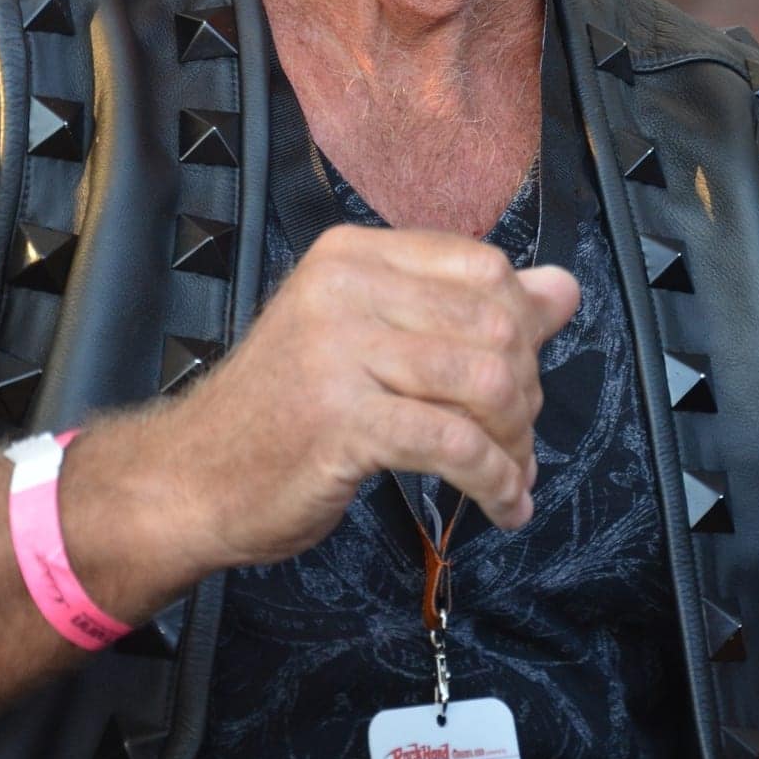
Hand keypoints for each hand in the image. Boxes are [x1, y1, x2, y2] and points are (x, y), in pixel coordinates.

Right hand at [165, 225, 579, 571]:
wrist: (192, 476)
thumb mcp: (373, 339)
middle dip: (526, 391)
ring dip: (516, 442)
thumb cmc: (286, 410)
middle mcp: (347, 286)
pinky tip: (501, 505)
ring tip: (511, 476)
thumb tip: (566, 287)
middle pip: (494, 322)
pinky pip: (454, 442)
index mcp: (356, 253)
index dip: (523, 324)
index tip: (523, 376)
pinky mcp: (342, 418)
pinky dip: (494, 479)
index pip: (484, 266)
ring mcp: (340, 349)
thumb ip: (466, 310)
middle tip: (517, 439)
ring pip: (483, 381)